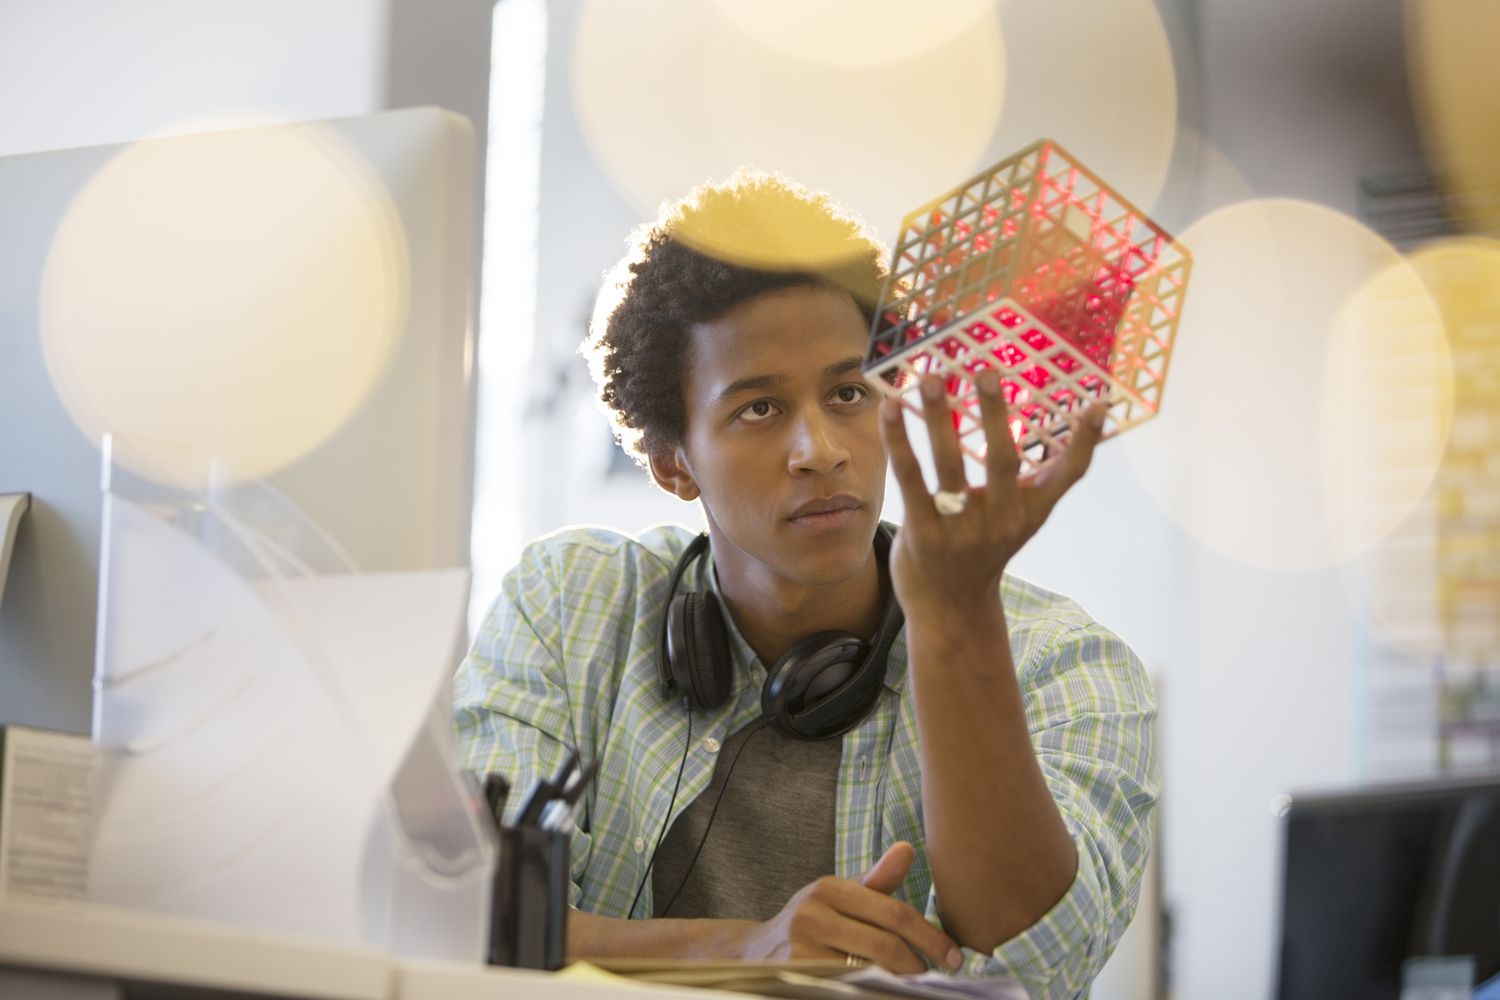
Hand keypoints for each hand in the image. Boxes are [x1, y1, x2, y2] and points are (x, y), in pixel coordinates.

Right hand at [738, 842, 962, 973]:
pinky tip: (885, 991)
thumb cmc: (811, 922)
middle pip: (885, 946)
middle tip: (938, 975)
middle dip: (919, 964)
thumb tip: (908, 849)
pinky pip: (847, 987)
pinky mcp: (796, 977)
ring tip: (916, 986)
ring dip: (899, 983)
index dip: (929, 936)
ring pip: (869, 972)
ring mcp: (801, 951)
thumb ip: (877, 880)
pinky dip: (873, 991)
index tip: (953, 954)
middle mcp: (812, 916)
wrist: (754, 953)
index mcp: (829, 889)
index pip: (893, 913)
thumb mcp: (839, 895)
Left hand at [879, 370, 1105, 619]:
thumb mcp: (1021, 519)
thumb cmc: (985, 548)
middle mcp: (1000, 521)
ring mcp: (960, 529)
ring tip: (932, 379)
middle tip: (987, 371)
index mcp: (1029, 512)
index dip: (1085, 441)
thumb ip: (1043, 481)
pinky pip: (910, 480)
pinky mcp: (923, 533)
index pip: (1067, 474)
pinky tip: (889, 408)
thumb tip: (1084, 428)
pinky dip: (899, 442)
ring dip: (940, 419)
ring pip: (950, 466)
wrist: (950, 607)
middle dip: (995, 415)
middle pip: (1002, 461)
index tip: (1098, 404)